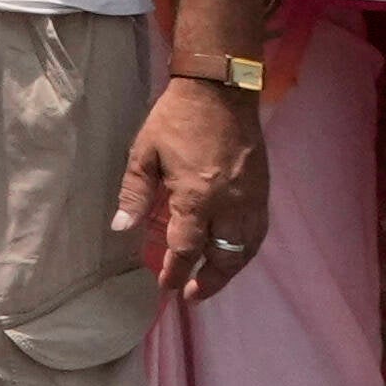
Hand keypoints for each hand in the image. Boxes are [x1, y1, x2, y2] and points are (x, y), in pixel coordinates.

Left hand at [115, 68, 270, 300]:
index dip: (176, 272)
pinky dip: (247, 249)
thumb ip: (134, 194)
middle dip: (210, 281)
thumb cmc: (176, 120)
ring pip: (246, 248)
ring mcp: (251, 199)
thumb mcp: (144, 152)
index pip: (186, 248)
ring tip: (213, 279)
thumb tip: (121, 228)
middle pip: (224, 257)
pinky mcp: (263, 190)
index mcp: (196, 197)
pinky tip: (235, 253)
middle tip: (194, 294)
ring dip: (231, 269)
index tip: (167, 286)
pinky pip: (259, 232)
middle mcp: (229, 205)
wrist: (220, 91)